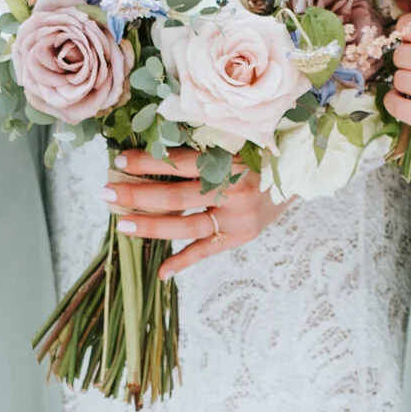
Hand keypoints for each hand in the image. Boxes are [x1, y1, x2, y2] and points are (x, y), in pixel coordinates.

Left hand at [105, 145, 277, 274]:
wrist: (302, 171)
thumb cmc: (263, 150)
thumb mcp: (237, 140)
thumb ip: (205, 144)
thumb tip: (156, 141)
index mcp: (230, 160)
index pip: (179, 163)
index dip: (147, 162)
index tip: (120, 161)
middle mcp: (233, 191)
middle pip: (174, 197)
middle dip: (136, 195)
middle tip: (107, 192)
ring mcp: (237, 217)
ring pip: (185, 226)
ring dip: (151, 227)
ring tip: (122, 225)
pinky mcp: (242, 236)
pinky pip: (207, 251)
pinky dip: (184, 262)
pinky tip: (162, 272)